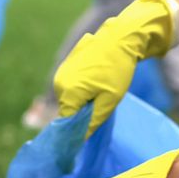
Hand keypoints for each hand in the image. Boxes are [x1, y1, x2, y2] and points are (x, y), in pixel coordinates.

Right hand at [53, 0, 177, 135]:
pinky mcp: (66, 63)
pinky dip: (82, 85)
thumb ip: (93, 121)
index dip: (78, 127)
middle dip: (83, 110)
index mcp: (68, 92)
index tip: (92, 125)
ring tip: (101, 85)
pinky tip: (97, 74)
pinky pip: (71, 83)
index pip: (66, 121)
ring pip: (70, 95)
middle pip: (68, 108)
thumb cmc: (117, 70)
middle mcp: (59, 82)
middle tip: (102, 100)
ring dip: (83, 97)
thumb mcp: (110, 101)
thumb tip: (80, 139)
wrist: (119, 38)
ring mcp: (61, 71)